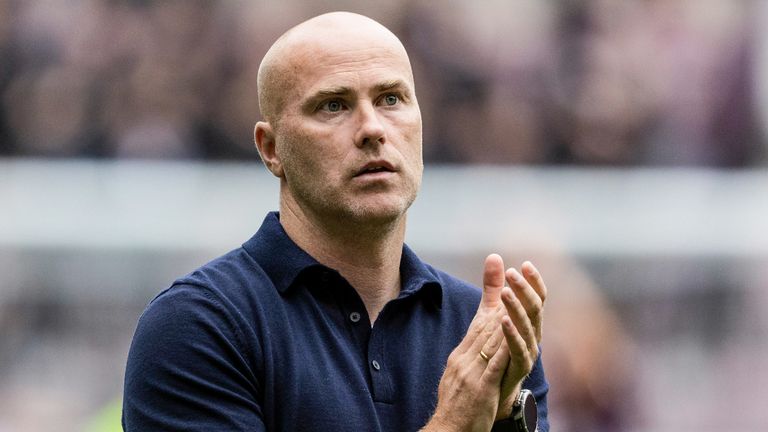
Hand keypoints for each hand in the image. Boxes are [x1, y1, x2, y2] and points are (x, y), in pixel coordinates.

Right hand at [421, 258, 513, 430]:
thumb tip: (477, 342)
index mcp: (459, 357)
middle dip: (501, 301)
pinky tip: (513, 332)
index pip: (478, 326)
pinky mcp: (481, 388)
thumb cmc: (455, 407)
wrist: (447, 430)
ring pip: (491, 339)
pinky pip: (495, 364)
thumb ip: (470, 357)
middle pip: (485, 326)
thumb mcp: (459, 377)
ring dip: (505, 316)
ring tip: (516, 296)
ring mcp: (471, 373)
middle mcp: (463, 360)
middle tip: (515, 279)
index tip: (506, 286)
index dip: (493, 304)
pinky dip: (504, 346)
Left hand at [494, 257, 546, 418]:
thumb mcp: (490, 312)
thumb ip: (493, 286)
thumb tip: (494, 256)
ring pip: (528, 328)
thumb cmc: (494, 348)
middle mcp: (533, 336)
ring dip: (517, 308)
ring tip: (506, 292)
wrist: (491, 390)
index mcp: (528, 322)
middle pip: (534, 309)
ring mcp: (528, 352)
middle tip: (513, 273)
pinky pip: (518, 350)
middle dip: (525, 289)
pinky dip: (512, 334)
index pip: (537, 298)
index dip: (533, 282)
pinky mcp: (518, 369)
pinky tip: (503, 320)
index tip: (525, 264)